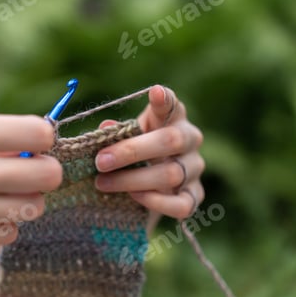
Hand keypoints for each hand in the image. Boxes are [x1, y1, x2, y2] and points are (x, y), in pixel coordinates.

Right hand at [0, 114, 61, 268]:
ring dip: (26, 199)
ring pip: (36, 207)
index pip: (40, 133)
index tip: (33, 142)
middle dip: (44, 170)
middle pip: (50, 175)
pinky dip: (4, 225)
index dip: (42, 137)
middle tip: (27, 169)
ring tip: (3, 193)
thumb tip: (26, 146)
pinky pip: (11, 234)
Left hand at [94, 85, 204, 218]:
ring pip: (171, 174)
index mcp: (172, 118)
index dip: (165, 99)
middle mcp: (190, 139)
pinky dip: (156, 202)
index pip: (172, 105)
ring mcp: (194, 168)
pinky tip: (134, 197)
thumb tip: (105, 127)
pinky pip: (182, 204)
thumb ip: (116, 133)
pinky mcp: (195, 196)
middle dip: (131, 151)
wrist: (147, 185)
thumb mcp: (124, 138)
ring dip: (132, 180)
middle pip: (171, 141)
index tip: (155, 92)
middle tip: (101, 161)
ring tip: (103, 183)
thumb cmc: (134, 152)